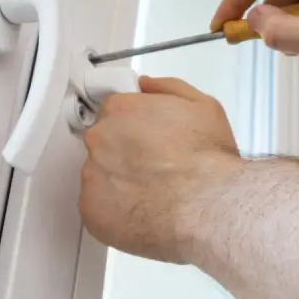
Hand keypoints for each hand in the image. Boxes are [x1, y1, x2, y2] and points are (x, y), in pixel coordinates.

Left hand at [79, 76, 241, 262]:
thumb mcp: (202, 106)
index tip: (150, 143)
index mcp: (120, 110)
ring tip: (151, 195)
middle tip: (154, 170)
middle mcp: (99, 139)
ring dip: (119, 184)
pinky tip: (142, 213)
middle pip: (104, 144)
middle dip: (124, 155)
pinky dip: (115, 212)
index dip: (134, 129)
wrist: (207, 206)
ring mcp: (91, 175)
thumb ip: (166, 88)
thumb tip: (144, 85)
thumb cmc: (207, 158)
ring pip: (100, 177)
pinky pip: (98, 208)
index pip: (115, 113)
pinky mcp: (91, 209)